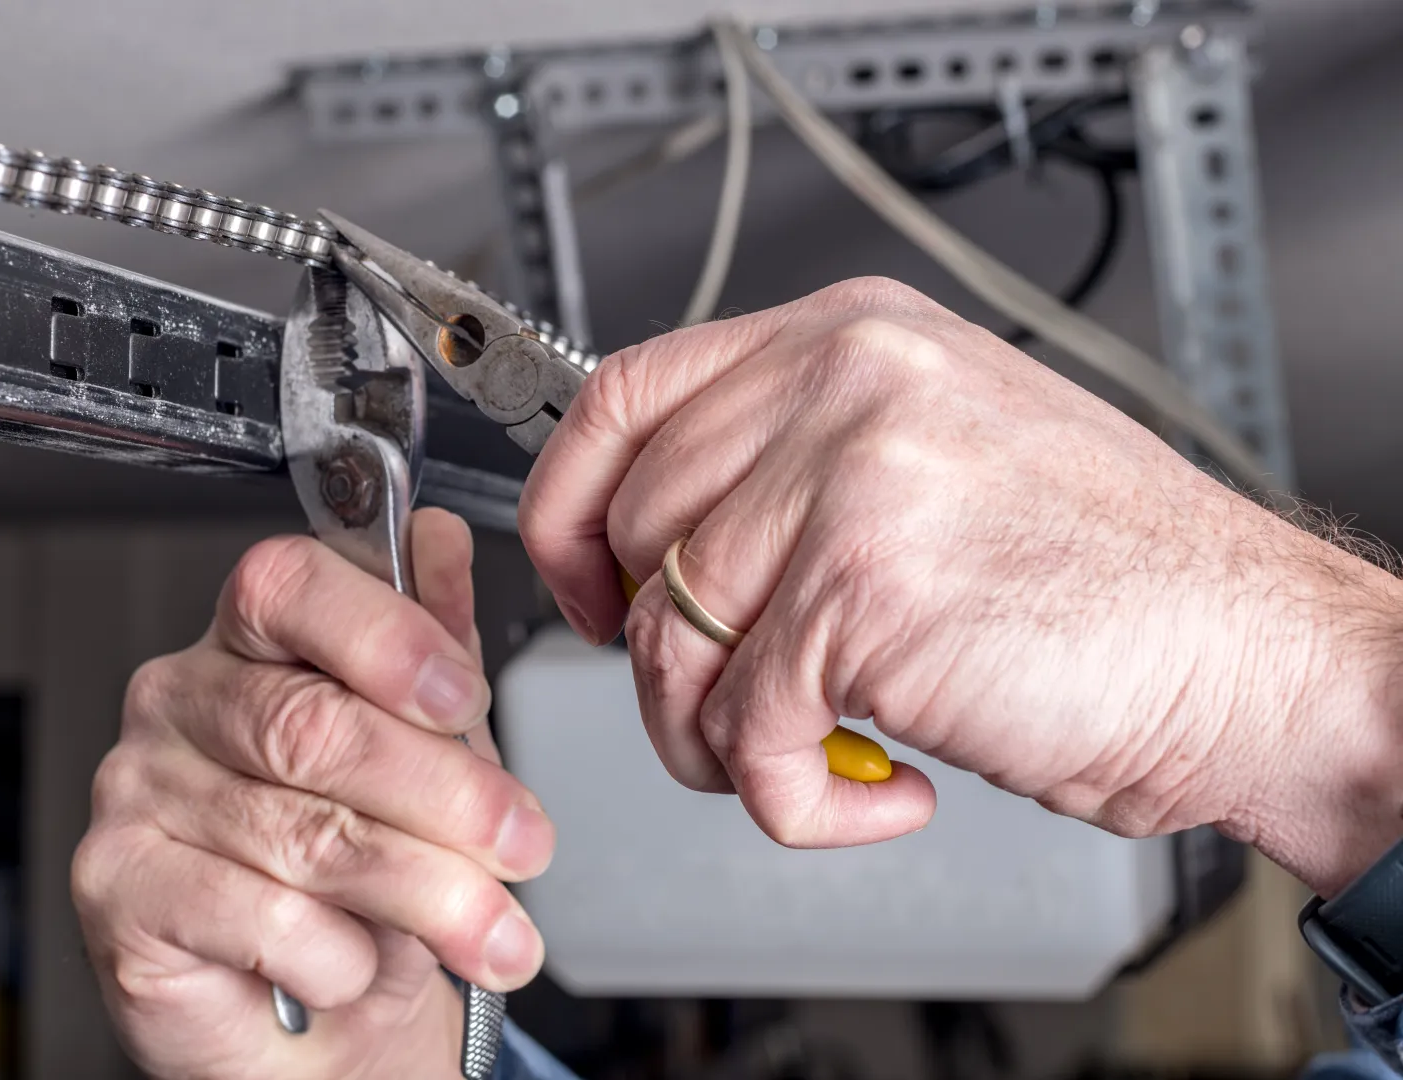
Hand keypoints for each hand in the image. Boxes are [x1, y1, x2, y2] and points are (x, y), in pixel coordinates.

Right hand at [72, 509, 553, 1079]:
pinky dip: (335, 954)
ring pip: (302, 831)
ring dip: (424, 891)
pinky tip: (354, 966)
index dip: (384, 635)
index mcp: (250, 641)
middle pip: (312, 723)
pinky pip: (256, 915)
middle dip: (444, 793)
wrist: (308, 1017)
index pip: (291, 587)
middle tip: (522, 843)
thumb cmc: (358, 880)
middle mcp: (181, 699)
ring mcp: (137, 790)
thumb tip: (441, 545)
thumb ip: (431, 652)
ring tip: (492, 931)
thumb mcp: (423, 757)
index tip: (464, 696)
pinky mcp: (117, 886)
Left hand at [518, 276, 1402, 894]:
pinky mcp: (860, 595)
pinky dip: (796, 802)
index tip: (585, 588)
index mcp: (847, 336)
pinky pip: (742, 733)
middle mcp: (839, 386)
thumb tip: (658, 541)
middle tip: (738, 705)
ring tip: (817, 757)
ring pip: (667, 642)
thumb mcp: (938, 451)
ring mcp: (846, 480)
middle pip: (632, 534)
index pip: (623, 399)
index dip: (571, 510)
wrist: (1255, 656)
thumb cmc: (1113, 578)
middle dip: (661, 656)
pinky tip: (886, 789)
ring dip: (725, 742)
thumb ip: (792, 460)